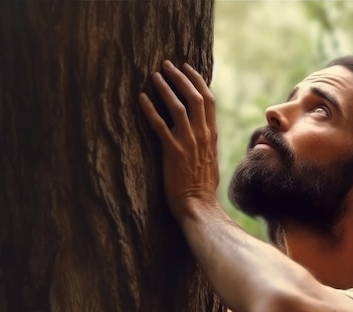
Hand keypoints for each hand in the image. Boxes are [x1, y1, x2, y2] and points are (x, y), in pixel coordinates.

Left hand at [139, 61, 219, 221]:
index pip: (208, 100)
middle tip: (167, 64)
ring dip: (166, 88)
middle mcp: (202, 135)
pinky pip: (159, 125)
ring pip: (178, 106)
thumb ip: (206, 144)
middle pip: (194, 97)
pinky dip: (149, 110)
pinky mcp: (172, 151)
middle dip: (180, 77)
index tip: (187, 68)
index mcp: (211, 135)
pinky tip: (140, 99)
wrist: (198, 206)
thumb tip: (202, 135)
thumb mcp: (211, 161)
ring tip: (154, 75)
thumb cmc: (202, 188)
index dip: (198, 81)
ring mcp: (187, 142)